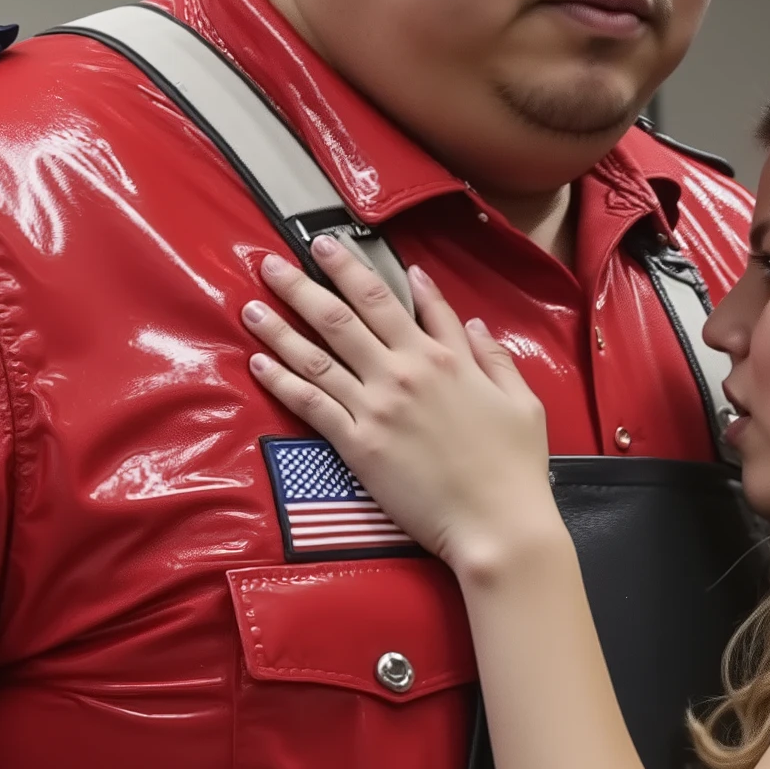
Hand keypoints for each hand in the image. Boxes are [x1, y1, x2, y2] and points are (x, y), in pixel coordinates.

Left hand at [244, 237, 554, 577]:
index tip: (330, 245)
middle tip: (272, 261)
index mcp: (443, 357)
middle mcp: (403, 372)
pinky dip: (282, 381)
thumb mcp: (519, 398)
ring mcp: (377, 408)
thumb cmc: (515, 466)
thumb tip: (470, 320)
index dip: (356, 269)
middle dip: (304, 283)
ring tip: (250, 305)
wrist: (497, 523)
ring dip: (279, 327)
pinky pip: (311, 405)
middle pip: (342, 316)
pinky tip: (258, 363)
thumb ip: (491, 354)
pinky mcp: (359, 446)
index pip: (391, 299)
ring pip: (317, 356)